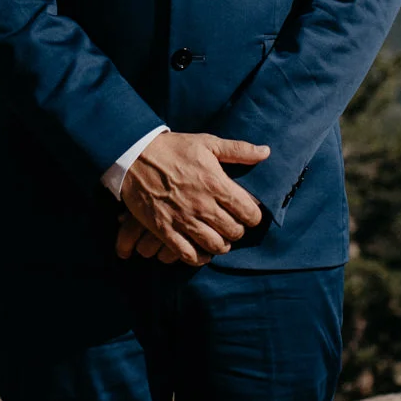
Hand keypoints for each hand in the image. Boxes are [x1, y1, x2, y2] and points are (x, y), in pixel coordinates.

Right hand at [117, 132, 269, 266]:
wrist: (134, 154)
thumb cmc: (173, 148)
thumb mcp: (207, 142)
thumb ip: (239, 150)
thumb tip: (266, 151)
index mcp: (216, 183)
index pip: (248, 212)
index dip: (253, 217)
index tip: (248, 214)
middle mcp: (202, 204)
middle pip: (234, 232)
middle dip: (237, 231)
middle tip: (233, 226)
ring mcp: (183, 218)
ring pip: (214, 245)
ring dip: (221, 245)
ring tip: (219, 239)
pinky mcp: (164, 229)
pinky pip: (187, 254)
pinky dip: (198, 258)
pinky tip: (201, 252)